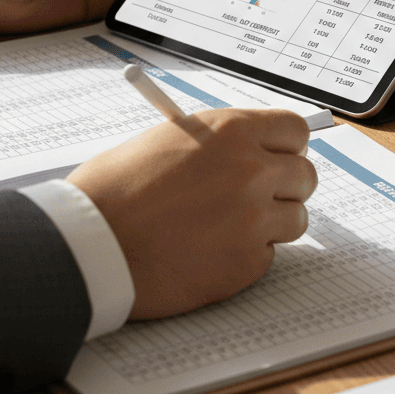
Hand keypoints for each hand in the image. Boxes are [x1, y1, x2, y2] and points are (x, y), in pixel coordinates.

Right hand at [67, 108, 316, 318]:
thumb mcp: (167, 140)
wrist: (88, 244)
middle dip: (286, 186)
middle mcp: (251, 171)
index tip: (279, 155)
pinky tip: (207, 252)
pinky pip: (267, 255)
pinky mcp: (246, 263)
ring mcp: (253, 220)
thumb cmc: (114, 190)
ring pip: (296, 219)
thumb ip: (218, 143)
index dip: (287, 145)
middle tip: (259, 194)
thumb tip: (252, 149)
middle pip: (305, 175)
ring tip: (227, 226)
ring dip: (271, 223)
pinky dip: (245, 256)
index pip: (294, 130)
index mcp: (230, 131)